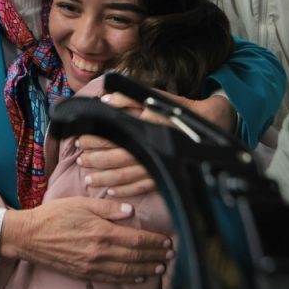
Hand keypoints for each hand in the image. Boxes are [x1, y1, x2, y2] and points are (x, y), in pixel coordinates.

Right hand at [0, 196, 172, 282]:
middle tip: (170, 255)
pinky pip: (112, 278)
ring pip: (127, 269)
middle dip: (155, 256)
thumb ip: (107, 208)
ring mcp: (92, 265)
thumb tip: (130, 212)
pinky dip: (129, 278)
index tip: (167, 241)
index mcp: (101, 232)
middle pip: (135, 256)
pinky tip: (139, 277)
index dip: (154, 242)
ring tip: (161, 267)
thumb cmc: (53, 215)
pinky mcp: (84, 273)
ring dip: (146, 269)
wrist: (29, 236)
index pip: (136, 239)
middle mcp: (100, 251)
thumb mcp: (80, 203)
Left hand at [77, 90, 235, 195]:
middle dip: (95, 160)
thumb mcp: (154, 97)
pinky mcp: (164, 174)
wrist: (209, 124)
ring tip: (89, 178)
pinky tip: (111, 191)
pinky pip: (141, 186)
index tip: (80, 141)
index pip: (113, 135)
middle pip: (116, 157)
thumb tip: (104, 99)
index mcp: (146, 127)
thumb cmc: (178, 108)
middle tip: (80, 160)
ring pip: (126, 175)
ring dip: (105, 178)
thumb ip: (128, 98)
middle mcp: (151, 147)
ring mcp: (158, 163)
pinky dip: (125, 190)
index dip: (94, 140)